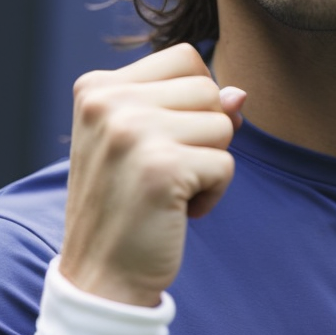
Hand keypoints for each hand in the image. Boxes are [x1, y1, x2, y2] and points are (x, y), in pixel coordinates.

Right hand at [59, 44, 245, 305]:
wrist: (101, 276)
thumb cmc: (127, 204)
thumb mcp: (147, 142)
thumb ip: (189, 108)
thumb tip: (240, 94)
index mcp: (96, 87)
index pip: (185, 57)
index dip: (193, 102)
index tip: (161, 141)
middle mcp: (108, 101)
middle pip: (208, 88)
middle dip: (203, 133)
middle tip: (163, 170)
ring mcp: (132, 131)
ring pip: (223, 123)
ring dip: (209, 163)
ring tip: (170, 190)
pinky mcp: (161, 167)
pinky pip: (226, 163)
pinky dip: (213, 193)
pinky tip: (177, 211)